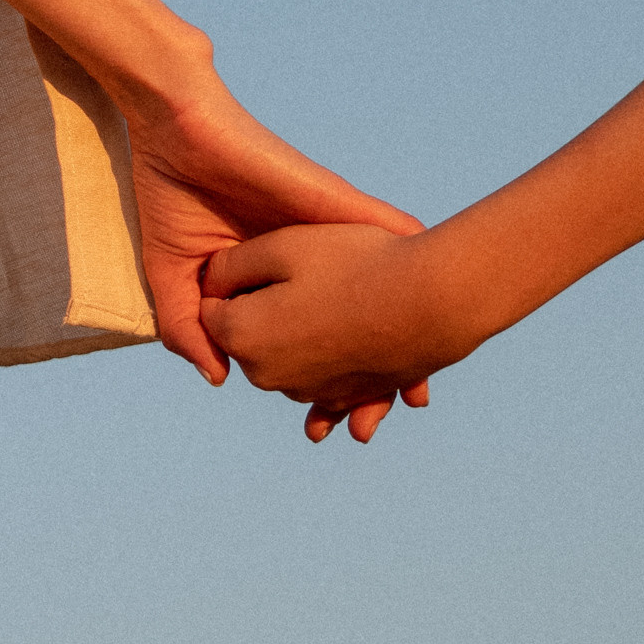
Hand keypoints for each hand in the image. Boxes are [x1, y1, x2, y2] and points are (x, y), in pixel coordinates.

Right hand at [127, 84, 431, 444]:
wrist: (175, 132)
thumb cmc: (173, 198)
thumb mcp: (176, 279)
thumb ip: (191, 329)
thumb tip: (219, 378)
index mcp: (274, 279)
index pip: (312, 333)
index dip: (332, 374)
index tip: (356, 418)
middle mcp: (308, 258)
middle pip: (358, 311)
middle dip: (386, 355)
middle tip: (412, 400)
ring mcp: (322, 229)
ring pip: (376, 275)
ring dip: (410, 310)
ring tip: (432, 354)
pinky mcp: (326, 198)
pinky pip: (377, 223)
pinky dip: (406, 248)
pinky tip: (439, 274)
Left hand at [200, 219, 459, 444]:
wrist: (432, 302)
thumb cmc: (356, 263)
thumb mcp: (283, 245)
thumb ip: (232, 265)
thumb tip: (211, 282)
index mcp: (241, 335)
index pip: (212, 306)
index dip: (233, 278)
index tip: (261, 259)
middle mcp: (265, 375)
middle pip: (246, 336)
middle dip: (261, 310)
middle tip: (299, 275)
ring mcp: (307, 392)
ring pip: (286, 358)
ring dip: (297, 335)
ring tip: (329, 298)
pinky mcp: (343, 398)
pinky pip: (323, 386)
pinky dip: (327, 366)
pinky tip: (336, 347)